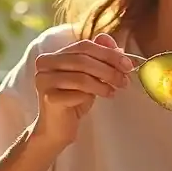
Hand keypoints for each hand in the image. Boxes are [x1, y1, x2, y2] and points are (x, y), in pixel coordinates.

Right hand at [31, 33, 132, 147]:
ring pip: (81, 77)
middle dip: (109, 69)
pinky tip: (105, 97)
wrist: (57, 128)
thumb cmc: (74, 99)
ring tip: (114, 90)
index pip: (84, 46)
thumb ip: (98, 57)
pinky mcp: (48, 98)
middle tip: (125, 79)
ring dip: (103, 83)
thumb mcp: (89, 75)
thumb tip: (113, 42)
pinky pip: (77, 93)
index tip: (127, 64)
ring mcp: (44, 80)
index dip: (108, 53)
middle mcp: (44, 64)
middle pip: (83, 60)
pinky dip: (94, 95)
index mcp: (53, 55)